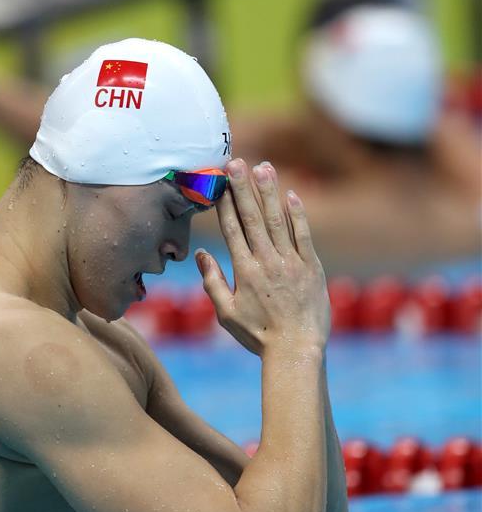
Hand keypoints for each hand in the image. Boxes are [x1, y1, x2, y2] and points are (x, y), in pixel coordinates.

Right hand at [196, 159, 329, 355]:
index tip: (219, 180)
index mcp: (243, 272)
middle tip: (235, 161)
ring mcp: (291, 262)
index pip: (232, 229)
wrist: (295, 350)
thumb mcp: (226, 314)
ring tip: (263, 166)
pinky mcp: (312, 267)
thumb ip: (211, 282)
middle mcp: (266, 262)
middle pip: (252, 217)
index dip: (225, 202)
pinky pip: (304, 235)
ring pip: (277, 220)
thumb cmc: (258, 335)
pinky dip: (298, 214)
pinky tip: (291, 194)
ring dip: (269, 192)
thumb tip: (199, 255)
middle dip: (243, 187)